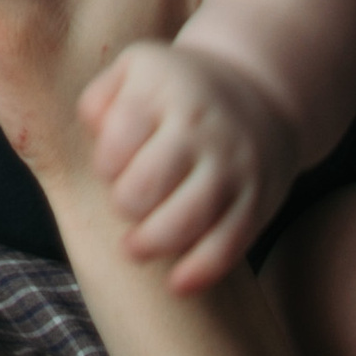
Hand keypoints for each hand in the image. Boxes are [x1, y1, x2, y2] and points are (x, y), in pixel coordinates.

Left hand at [78, 38, 294, 291]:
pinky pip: (228, 246)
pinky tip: (177, 283)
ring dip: (151, 243)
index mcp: (163, 92)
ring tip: (135, 247)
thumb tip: (94, 135)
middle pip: (144, 187)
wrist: (261, 94)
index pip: (116, 145)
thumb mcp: (134, 72)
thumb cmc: (177, 91)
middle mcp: (201, 128)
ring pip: (185, 221)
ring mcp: (232, 166)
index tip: (111, 170)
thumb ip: (99, 99)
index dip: (105, 168)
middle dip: (124, 205)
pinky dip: (200, 271)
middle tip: (126, 204)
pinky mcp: (257, 201)